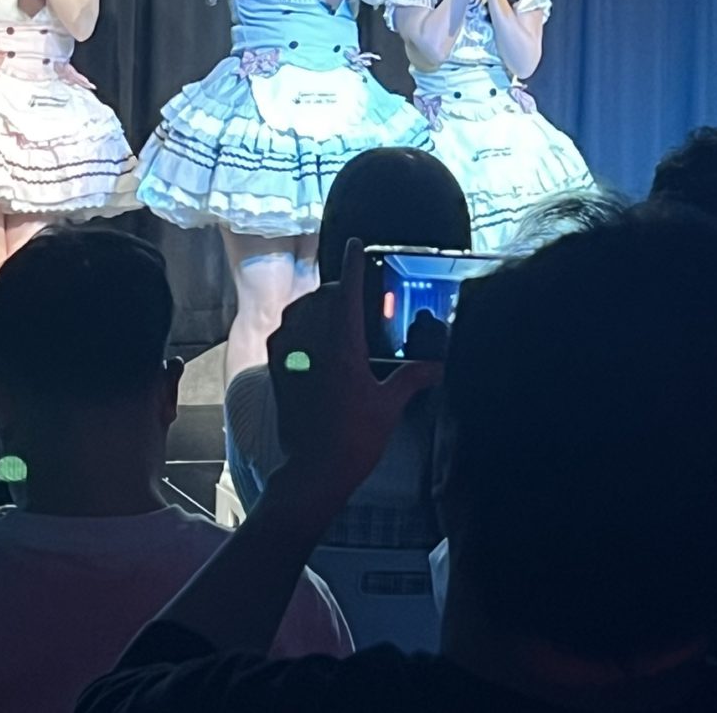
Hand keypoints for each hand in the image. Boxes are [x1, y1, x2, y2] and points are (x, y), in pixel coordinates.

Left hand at [268, 239, 443, 509]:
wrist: (313, 472)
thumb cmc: (355, 440)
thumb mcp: (389, 407)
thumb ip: (412, 379)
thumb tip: (439, 366)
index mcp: (343, 349)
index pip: (347, 294)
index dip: (353, 266)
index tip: (355, 244)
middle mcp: (313, 346)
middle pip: (320, 298)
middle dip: (336, 288)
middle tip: (351, 290)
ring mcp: (290, 359)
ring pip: (298, 313)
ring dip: (313, 304)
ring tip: (329, 310)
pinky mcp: (277, 374)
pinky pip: (282, 335)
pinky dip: (295, 326)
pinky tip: (305, 336)